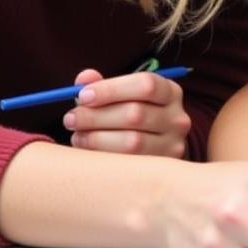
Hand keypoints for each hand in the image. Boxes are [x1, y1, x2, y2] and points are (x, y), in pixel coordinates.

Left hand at [63, 68, 190, 157]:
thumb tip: (83, 79)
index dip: (111, 89)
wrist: (157, 146)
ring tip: (78, 135)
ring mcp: (173, 145)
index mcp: (170, 92)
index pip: (145, 85)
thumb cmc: (132, 114)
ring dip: (97, 138)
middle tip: (70, 118)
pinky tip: (89, 152)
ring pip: (132, 142)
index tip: (83, 96)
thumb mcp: (123, 95)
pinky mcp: (162, 168)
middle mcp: (177, 118)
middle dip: (96, 116)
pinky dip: (103, 157)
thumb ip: (103, 84)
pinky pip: (129, 165)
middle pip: (135, 114)